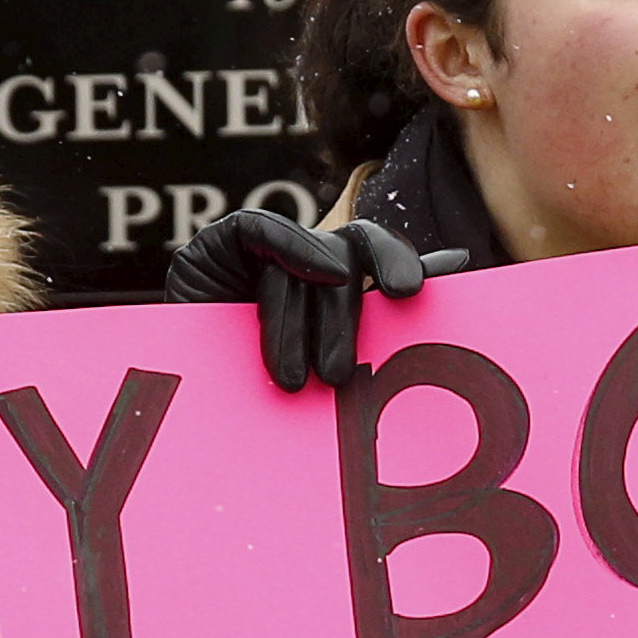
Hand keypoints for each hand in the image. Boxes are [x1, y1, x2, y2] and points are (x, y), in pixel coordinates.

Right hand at [162, 208, 465, 392]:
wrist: (178, 409)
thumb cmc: (253, 402)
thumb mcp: (322, 370)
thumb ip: (382, 318)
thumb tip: (459, 265)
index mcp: (338, 286)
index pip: (382, 258)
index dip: (402, 263)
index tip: (416, 291)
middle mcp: (309, 260)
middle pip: (355, 251)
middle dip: (353, 311)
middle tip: (342, 373)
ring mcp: (267, 248)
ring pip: (311, 259)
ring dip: (303, 324)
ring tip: (299, 382)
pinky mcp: (224, 240)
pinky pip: (264, 229)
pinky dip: (294, 249)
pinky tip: (315, 276)